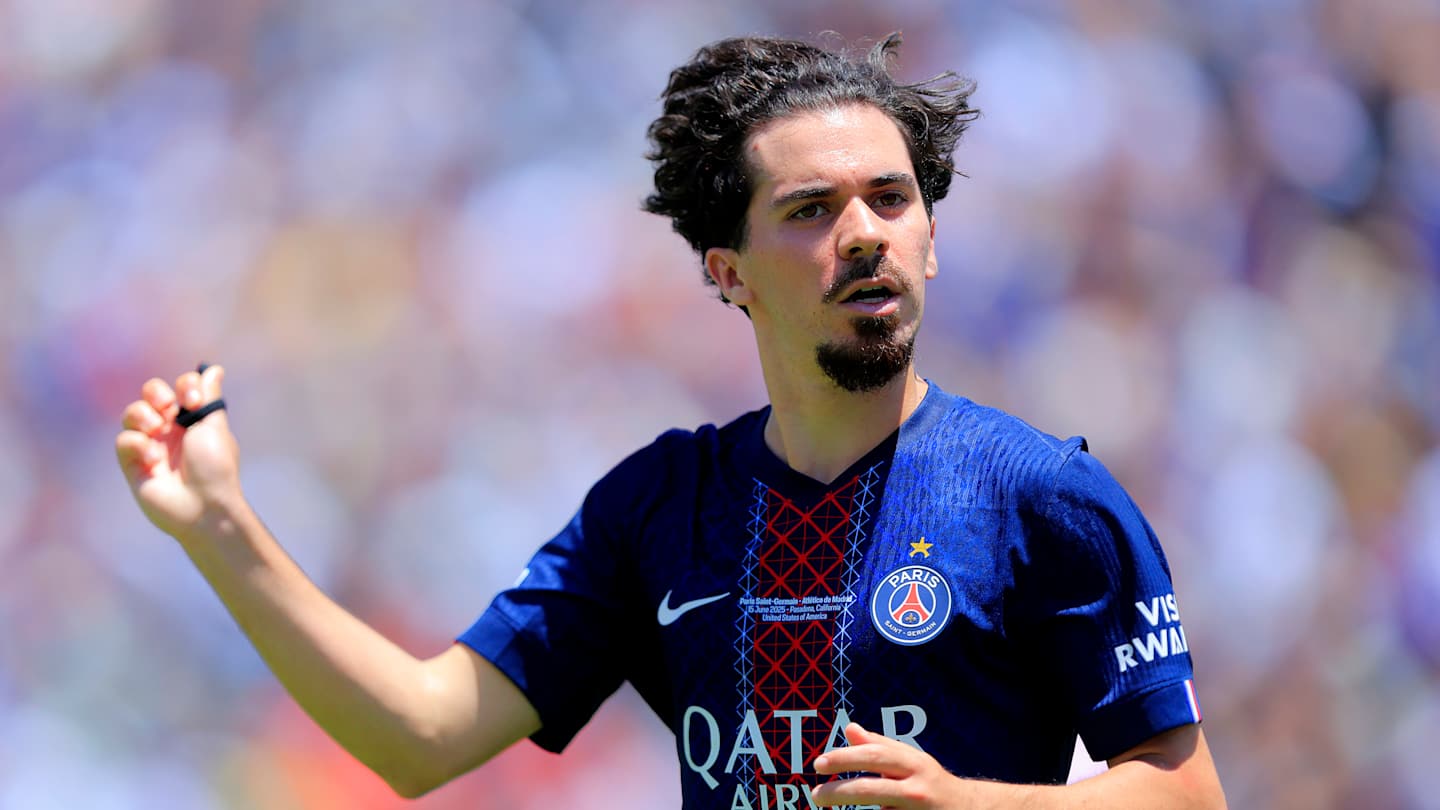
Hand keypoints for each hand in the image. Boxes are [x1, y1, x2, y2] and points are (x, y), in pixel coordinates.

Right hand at [115, 364, 242, 539]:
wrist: (203, 506)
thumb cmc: (215, 468)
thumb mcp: (214, 427)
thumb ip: (208, 398)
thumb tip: (213, 369)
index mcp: (192, 420)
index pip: (180, 388)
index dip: (184, 386)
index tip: (193, 401)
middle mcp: (170, 430)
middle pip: (150, 395)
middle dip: (155, 393)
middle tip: (167, 406)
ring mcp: (151, 445)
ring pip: (133, 414)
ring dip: (143, 416)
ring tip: (157, 430)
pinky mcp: (133, 464)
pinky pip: (124, 440)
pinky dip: (137, 444)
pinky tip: (153, 461)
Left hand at [811, 723, 967, 808]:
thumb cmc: (930, 782)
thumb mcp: (910, 760)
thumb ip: (879, 746)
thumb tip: (849, 728)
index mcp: (913, 764)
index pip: (875, 757)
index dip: (845, 758)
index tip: (819, 764)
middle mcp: (918, 789)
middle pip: (873, 789)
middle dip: (840, 792)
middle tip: (815, 796)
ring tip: (827, 807)